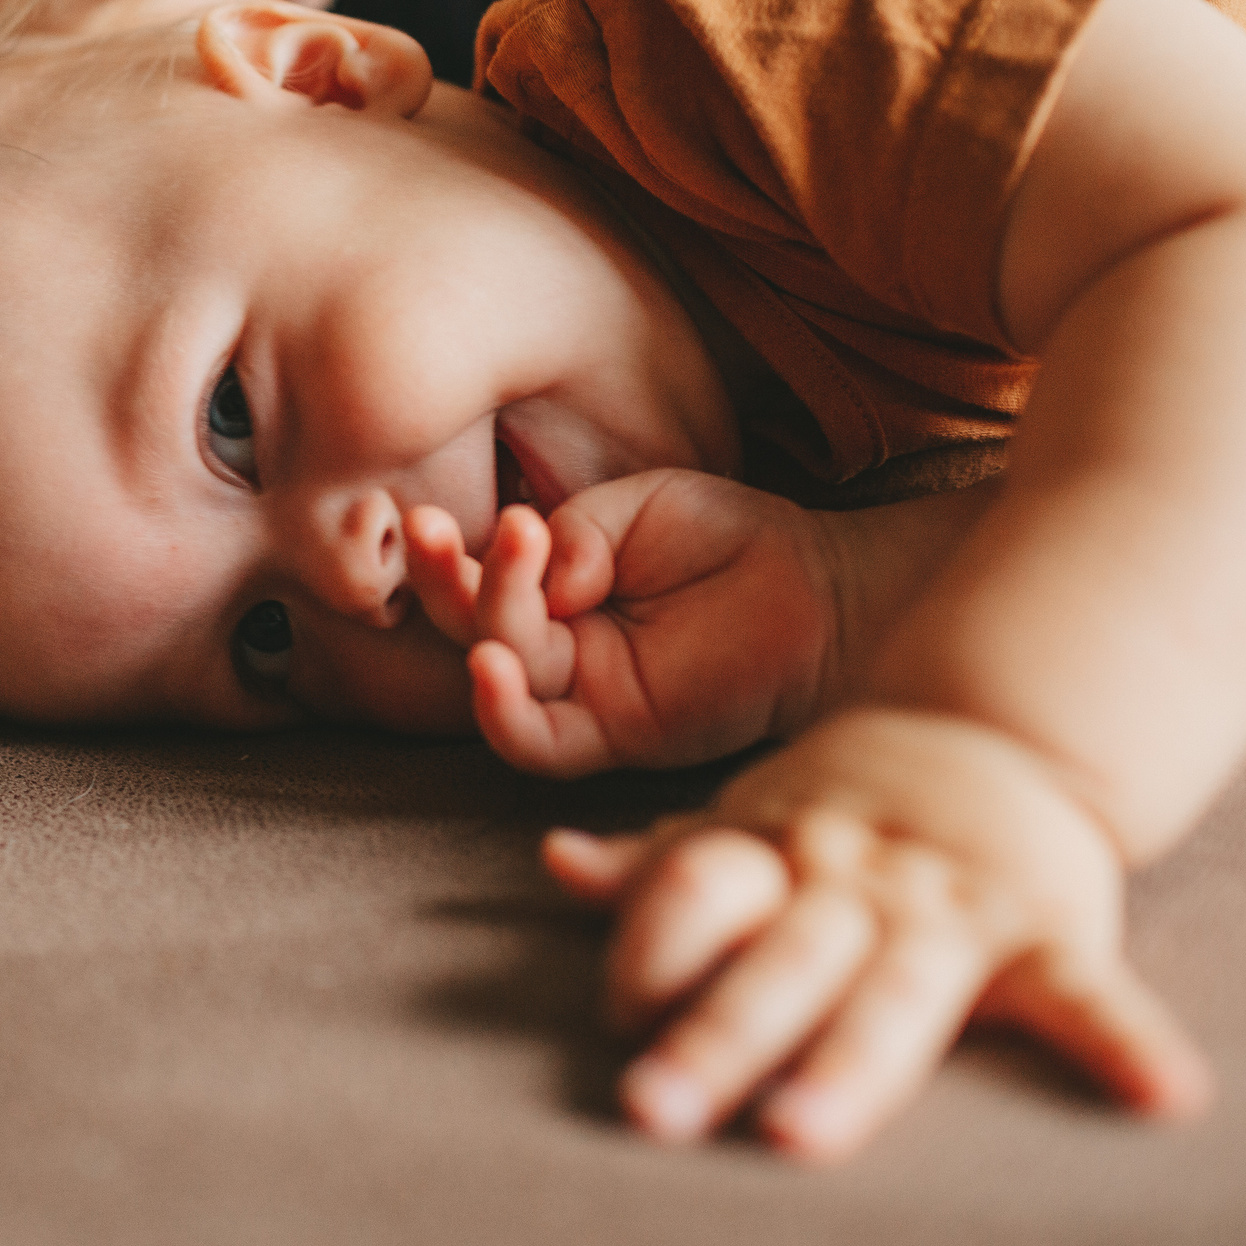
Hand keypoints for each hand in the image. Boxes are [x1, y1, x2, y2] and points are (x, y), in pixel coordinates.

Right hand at [405, 470, 842, 776]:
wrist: (819, 590)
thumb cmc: (734, 540)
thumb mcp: (643, 503)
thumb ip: (578, 531)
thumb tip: (537, 572)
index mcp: (553, 585)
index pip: (474, 575)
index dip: (444, 552)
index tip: (426, 514)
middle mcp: (557, 642)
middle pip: (469, 623)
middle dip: (440, 578)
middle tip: (428, 528)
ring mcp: (583, 692)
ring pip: (498, 672)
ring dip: (478, 621)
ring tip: (487, 565)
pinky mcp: (615, 734)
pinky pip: (538, 742)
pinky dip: (501, 712)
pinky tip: (490, 664)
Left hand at [546, 709, 1212, 1162]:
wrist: (1000, 729)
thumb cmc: (847, 807)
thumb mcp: (749, 820)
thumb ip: (660, 864)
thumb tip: (556, 867)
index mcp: (773, 853)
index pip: (697, 893)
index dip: (654, 948)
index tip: (618, 1015)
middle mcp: (850, 883)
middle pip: (776, 960)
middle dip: (716, 1033)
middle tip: (652, 1110)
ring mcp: (949, 908)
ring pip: (894, 992)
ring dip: (849, 1066)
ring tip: (800, 1137)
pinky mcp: (1047, 930)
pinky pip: (1084, 993)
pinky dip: (1125, 1041)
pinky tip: (1164, 1098)